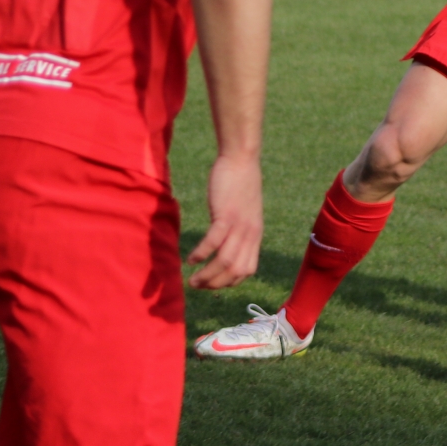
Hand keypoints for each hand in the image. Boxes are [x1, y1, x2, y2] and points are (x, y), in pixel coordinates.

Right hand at [186, 152, 262, 289]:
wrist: (242, 159)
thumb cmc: (240, 184)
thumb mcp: (244, 212)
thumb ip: (239, 228)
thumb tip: (226, 242)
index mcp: (255, 235)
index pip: (247, 270)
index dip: (229, 282)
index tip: (212, 283)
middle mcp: (250, 234)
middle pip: (235, 271)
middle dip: (215, 284)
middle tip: (197, 286)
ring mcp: (239, 225)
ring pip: (225, 261)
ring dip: (207, 276)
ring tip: (192, 281)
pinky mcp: (226, 214)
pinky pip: (213, 242)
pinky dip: (201, 254)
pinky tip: (191, 259)